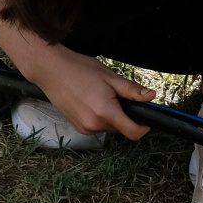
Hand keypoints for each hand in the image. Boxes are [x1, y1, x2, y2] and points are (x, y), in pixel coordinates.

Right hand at [18, 41, 155, 139]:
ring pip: (109, 127)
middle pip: (121, 128)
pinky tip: (91, 100)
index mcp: (105, 112)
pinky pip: (97, 126)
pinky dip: (99, 117)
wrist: (51, 70)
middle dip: (124, 115)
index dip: (144, 127)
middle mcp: (94, 125)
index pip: (133, 133)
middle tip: (115, 94)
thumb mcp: (110, 77)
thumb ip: (132, 90)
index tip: (146, 117)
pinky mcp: (78, 127)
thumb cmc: (80, 69)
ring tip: (100, 95)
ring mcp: (84, 128)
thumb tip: (151, 97)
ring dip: (111, 116)